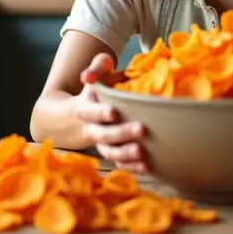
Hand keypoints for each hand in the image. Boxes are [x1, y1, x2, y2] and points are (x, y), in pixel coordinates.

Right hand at [71, 53, 149, 173]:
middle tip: (142, 129)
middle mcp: (91, 129)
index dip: (100, 113)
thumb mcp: (98, 72)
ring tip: (143, 153)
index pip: (90, 112)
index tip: (114, 112)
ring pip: (110, 153)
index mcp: (85, 108)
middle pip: (103, 135)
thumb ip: (97, 66)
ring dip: (126, 155)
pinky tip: (147, 166)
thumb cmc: (101, 87)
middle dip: (121, 133)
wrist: (90, 110)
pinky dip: (132, 167)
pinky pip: (120, 164)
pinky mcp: (113, 154)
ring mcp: (101, 144)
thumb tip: (88, 76)